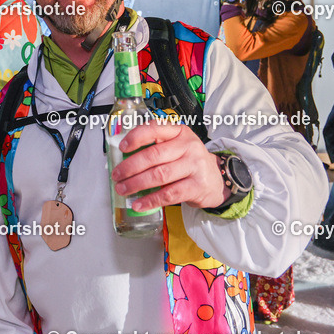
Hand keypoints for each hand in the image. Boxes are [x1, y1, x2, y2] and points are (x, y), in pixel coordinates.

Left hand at [111, 121, 227, 210]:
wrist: (216, 179)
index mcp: (179, 132)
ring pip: (159, 175)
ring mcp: (194, 166)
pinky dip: (151, 200)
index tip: (122, 147)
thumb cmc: (189, 162)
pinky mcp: (197, 186)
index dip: (136, 137)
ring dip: (136, 184)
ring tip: (123, 189)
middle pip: (154, 155)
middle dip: (130, 166)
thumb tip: (124, 158)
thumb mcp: (177, 147)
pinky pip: (169, 194)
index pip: (155, 129)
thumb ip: (156, 147)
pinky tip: (139, 204)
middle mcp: (188, 146)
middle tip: (117, 175)